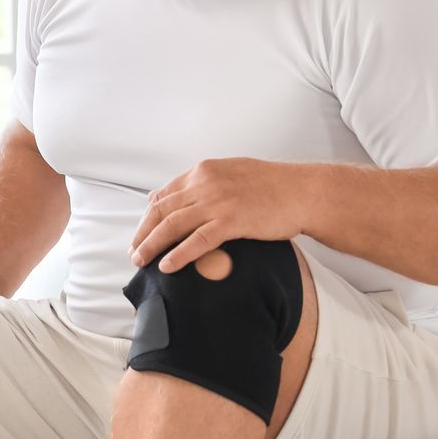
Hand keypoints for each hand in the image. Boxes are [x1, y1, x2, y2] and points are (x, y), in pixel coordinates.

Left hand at [130, 158, 311, 272]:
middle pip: (162, 211)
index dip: (148, 216)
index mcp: (204, 171)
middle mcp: (205, 183)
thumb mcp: (233, 174)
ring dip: (152, 246)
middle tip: (134, 252)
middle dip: (143, 233)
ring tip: (141, 262)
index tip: (141, 232)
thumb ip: (206, 184)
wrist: (303, 191)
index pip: (164, 194)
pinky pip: (196, 241)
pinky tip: (166, 267)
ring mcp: (218, 202)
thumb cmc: (272, 186)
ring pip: (172, 226)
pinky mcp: (232, 221)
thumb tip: (182, 198)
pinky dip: (178, 255)